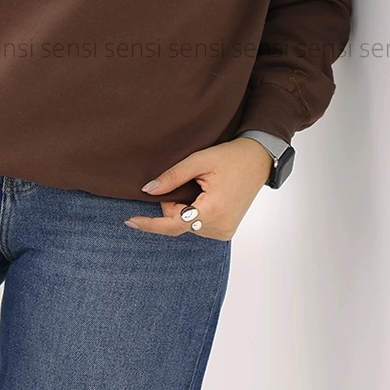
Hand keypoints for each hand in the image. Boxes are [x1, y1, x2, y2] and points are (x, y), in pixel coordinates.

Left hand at [125, 138, 274, 239]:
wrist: (259, 160)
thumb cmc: (231, 157)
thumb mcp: (199, 160)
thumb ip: (172, 177)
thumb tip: (147, 190)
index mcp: (213, 210)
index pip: (174, 224)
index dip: (150, 224)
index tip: (130, 221)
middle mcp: (220, 226)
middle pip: (179, 223)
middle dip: (174, 205)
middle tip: (189, 183)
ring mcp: (224, 231)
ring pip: (188, 225)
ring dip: (185, 209)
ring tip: (203, 188)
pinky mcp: (226, 231)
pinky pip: (198, 226)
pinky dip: (195, 213)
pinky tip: (207, 197)